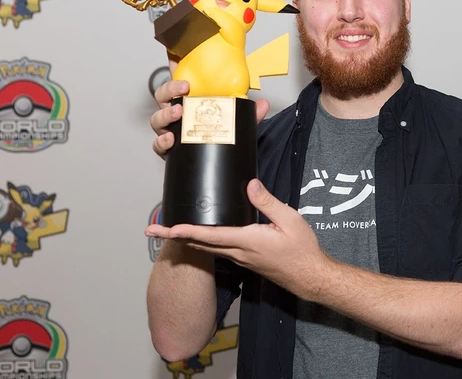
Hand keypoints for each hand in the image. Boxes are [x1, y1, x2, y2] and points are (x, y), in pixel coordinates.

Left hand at [145, 179, 330, 300]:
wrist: (310, 276)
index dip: (187, 230)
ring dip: (185, 239)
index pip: (210, 235)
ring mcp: (240, 258)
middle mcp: (238, 252)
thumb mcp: (290, 220)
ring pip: (206, 248)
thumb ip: (267, 202)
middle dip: (174, 237)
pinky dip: (201, 242)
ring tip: (167, 232)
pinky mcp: (244, 260)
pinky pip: (217, 250)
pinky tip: (199, 236)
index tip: (167, 228)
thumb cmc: (302, 250)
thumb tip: (249, 184)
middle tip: (151, 230)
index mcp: (247, 241)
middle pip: (199, 244)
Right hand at [149, 51, 269, 158]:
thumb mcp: (237, 120)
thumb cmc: (222, 133)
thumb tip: (263, 104)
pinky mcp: (169, 148)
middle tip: (184, 88)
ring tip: (178, 113)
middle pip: (162, 96)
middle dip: (170, 89)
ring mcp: (171, 129)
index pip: (178, 78)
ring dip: (165, 114)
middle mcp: (177, 112)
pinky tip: (170, 139)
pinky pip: (158, 144)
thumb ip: (249, 112)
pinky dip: (162, 142)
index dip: (173, 64)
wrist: (219, 159)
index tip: (174, 53)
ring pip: (157, 119)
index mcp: (190, 99)